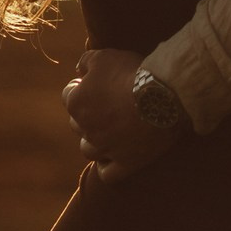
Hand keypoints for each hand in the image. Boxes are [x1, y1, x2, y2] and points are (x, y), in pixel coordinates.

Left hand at [61, 48, 179, 181]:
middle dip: (87, 115)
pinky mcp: (125, 162)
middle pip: (76, 125)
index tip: (93, 84)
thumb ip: (86, 62)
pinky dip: (108, 167)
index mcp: (77, 103)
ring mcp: (105, 148)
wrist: (163, 95)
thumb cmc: (132, 73)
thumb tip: (78, 71)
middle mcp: (86, 129)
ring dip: (95, 142)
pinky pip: (107, 174)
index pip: (68, 96)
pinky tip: (114, 158)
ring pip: (88, 150)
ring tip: (110, 132)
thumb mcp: (104, 56)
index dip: (80, 88)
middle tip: (107, 105)